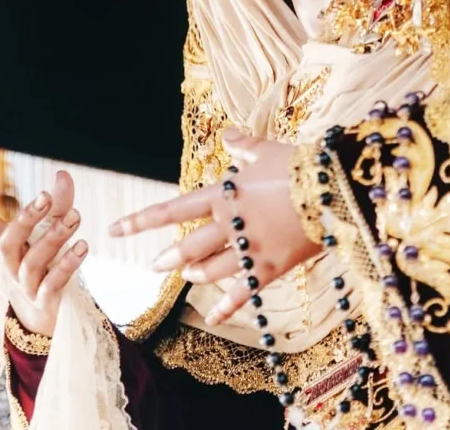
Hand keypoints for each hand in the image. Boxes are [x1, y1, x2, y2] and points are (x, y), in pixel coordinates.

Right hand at [0, 168, 88, 336]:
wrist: (46, 312)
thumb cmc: (45, 261)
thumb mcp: (50, 230)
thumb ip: (58, 204)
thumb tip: (63, 174)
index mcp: (5, 245)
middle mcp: (10, 265)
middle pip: (7, 242)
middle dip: (25, 218)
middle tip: (45, 196)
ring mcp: (25, 285)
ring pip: (32, 262)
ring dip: (54, 237)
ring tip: (75, 216)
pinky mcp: (45, 301)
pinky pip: (53, 284)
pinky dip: (67, 264)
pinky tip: (83, 246)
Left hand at [110, 131, 319, 325]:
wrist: (333, 187)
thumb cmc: (297, 164)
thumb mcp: (266, 149)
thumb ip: (243, 144)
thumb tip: (228, 133)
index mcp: (224, 193)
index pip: (173, 210)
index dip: (142, 220)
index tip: (116, 229)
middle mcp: (230, 223)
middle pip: (189, 248)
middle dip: (170, 258)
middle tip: (155, 265)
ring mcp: (249, 249)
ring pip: (212, 270)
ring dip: (196, 275)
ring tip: (187, 278)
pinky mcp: (270, 267)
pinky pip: (243, 292)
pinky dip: (227, 306)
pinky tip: (213, 316)